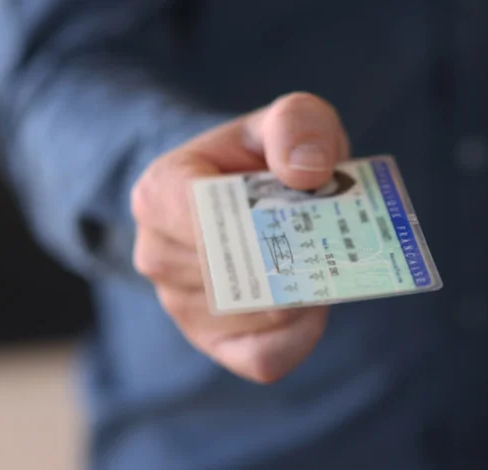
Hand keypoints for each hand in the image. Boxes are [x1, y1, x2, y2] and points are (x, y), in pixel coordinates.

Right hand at [130, 92, 349, 382]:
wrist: (245, 197)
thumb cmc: (264, 157)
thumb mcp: (287, 118)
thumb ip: (297, 123)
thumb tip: (306, 171)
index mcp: (159, 193)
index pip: (198, 219)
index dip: (257, 219)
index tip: (302, 202)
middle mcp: (158, 255)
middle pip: (239, 273)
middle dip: (295, 254)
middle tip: (329, 231)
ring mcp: (182, 306)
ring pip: (262, 314)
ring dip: (306, 289)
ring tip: (317, 254)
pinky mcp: (214, 343)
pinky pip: (265, 357)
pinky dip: (302, 332)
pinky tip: (312, 299)